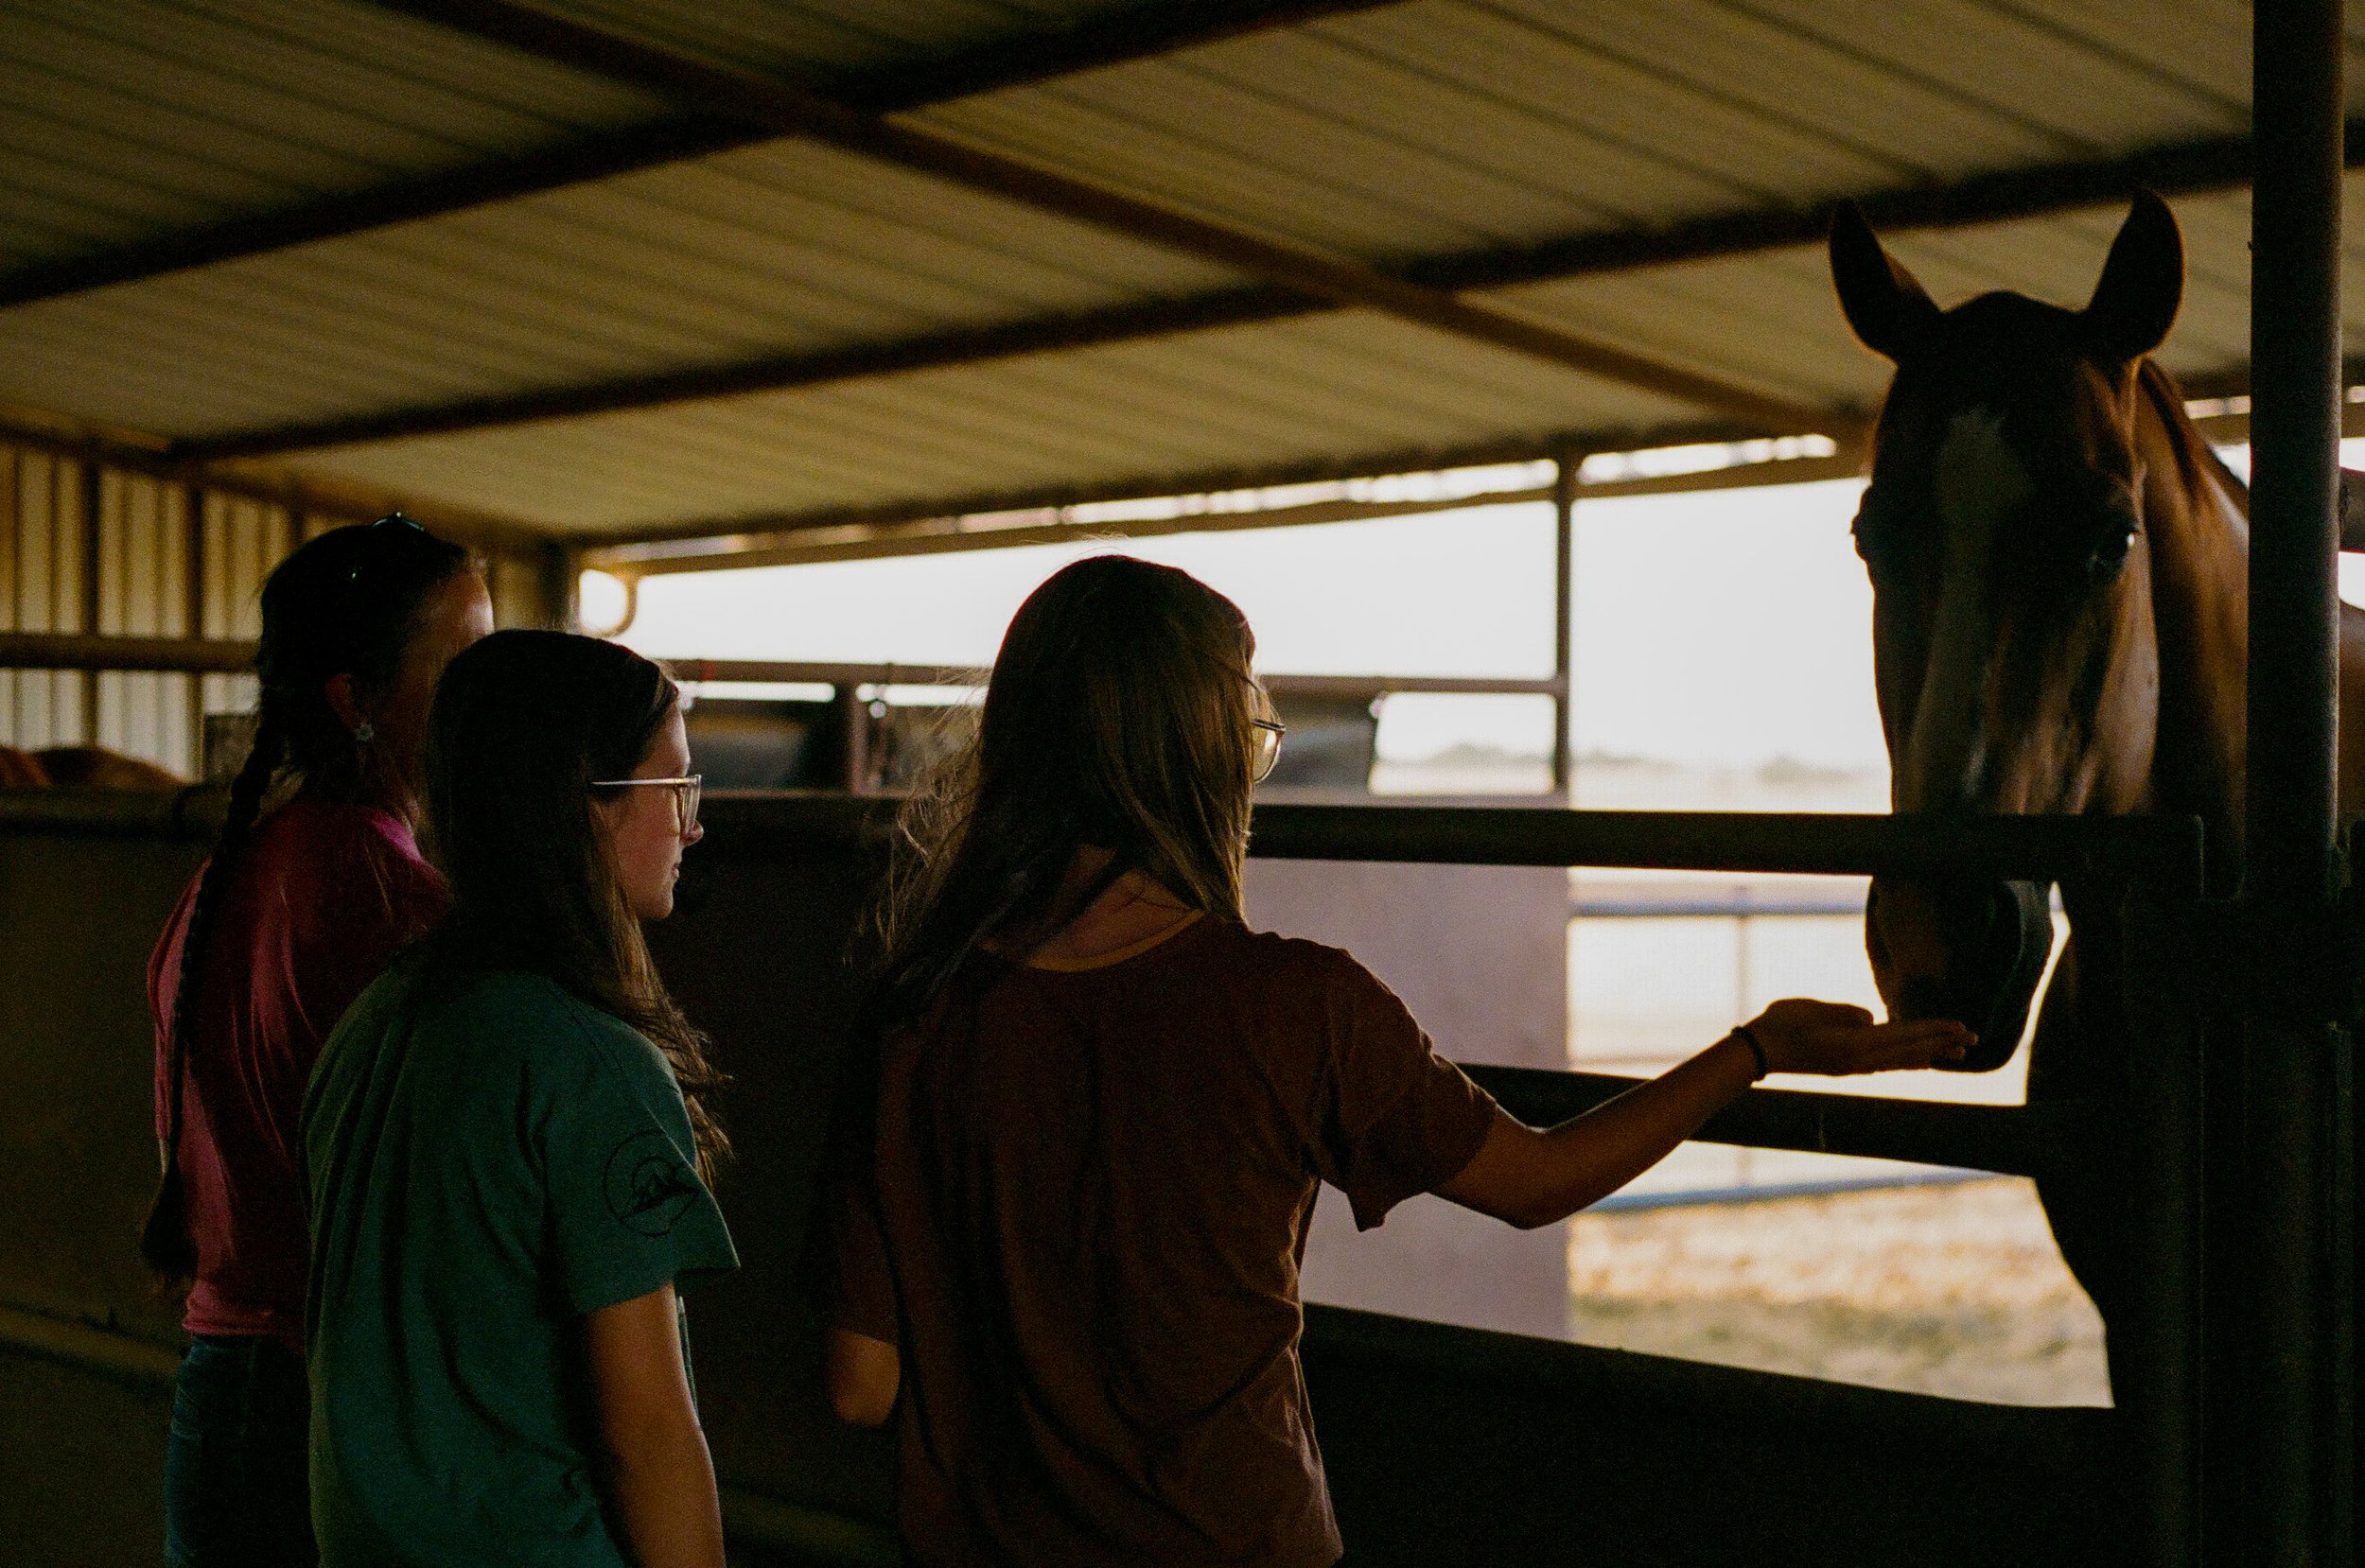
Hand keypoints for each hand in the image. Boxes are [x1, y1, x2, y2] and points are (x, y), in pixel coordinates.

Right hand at [1742, 998, 1971, 1076]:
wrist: (1754, 1053)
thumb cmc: (1778, 1024)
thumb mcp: (1813, 1009)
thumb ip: (1846, 1013)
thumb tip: (1871, 1019)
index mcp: (1854, 1044)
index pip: (1905, 1035)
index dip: (1935, 1030)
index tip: (1962, 1027)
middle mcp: (1859, 1060)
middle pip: (1910, 1051)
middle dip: (1943, 1044)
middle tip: (1974, 1040)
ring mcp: (1853, 1067)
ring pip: (1901, 1061)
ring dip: (1929, 1055)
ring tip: (1955, 1054)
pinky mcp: (1845, 1067)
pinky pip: (1886, 1065)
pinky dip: (1907, 1062)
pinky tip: (1917, 1063)